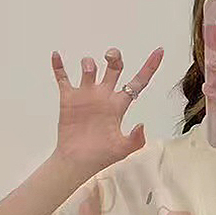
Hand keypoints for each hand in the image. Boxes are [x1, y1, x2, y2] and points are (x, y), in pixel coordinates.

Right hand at [51, 47, 163, 175]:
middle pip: (113, 68)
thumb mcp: (123, 150)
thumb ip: (136, 140)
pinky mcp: (69, 99)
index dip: (149, 67)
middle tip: (110, 57)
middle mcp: (104, 97)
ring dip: (89, 63)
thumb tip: (141, 124)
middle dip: (114, 57)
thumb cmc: (101, 157)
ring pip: (89, 69)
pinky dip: (59, 66)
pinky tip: (57, 55)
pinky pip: (63, 78)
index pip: (137, 82)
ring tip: (89, 70)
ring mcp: (86, 96)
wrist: (77, 162)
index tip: (159, 52)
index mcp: (119, 106)